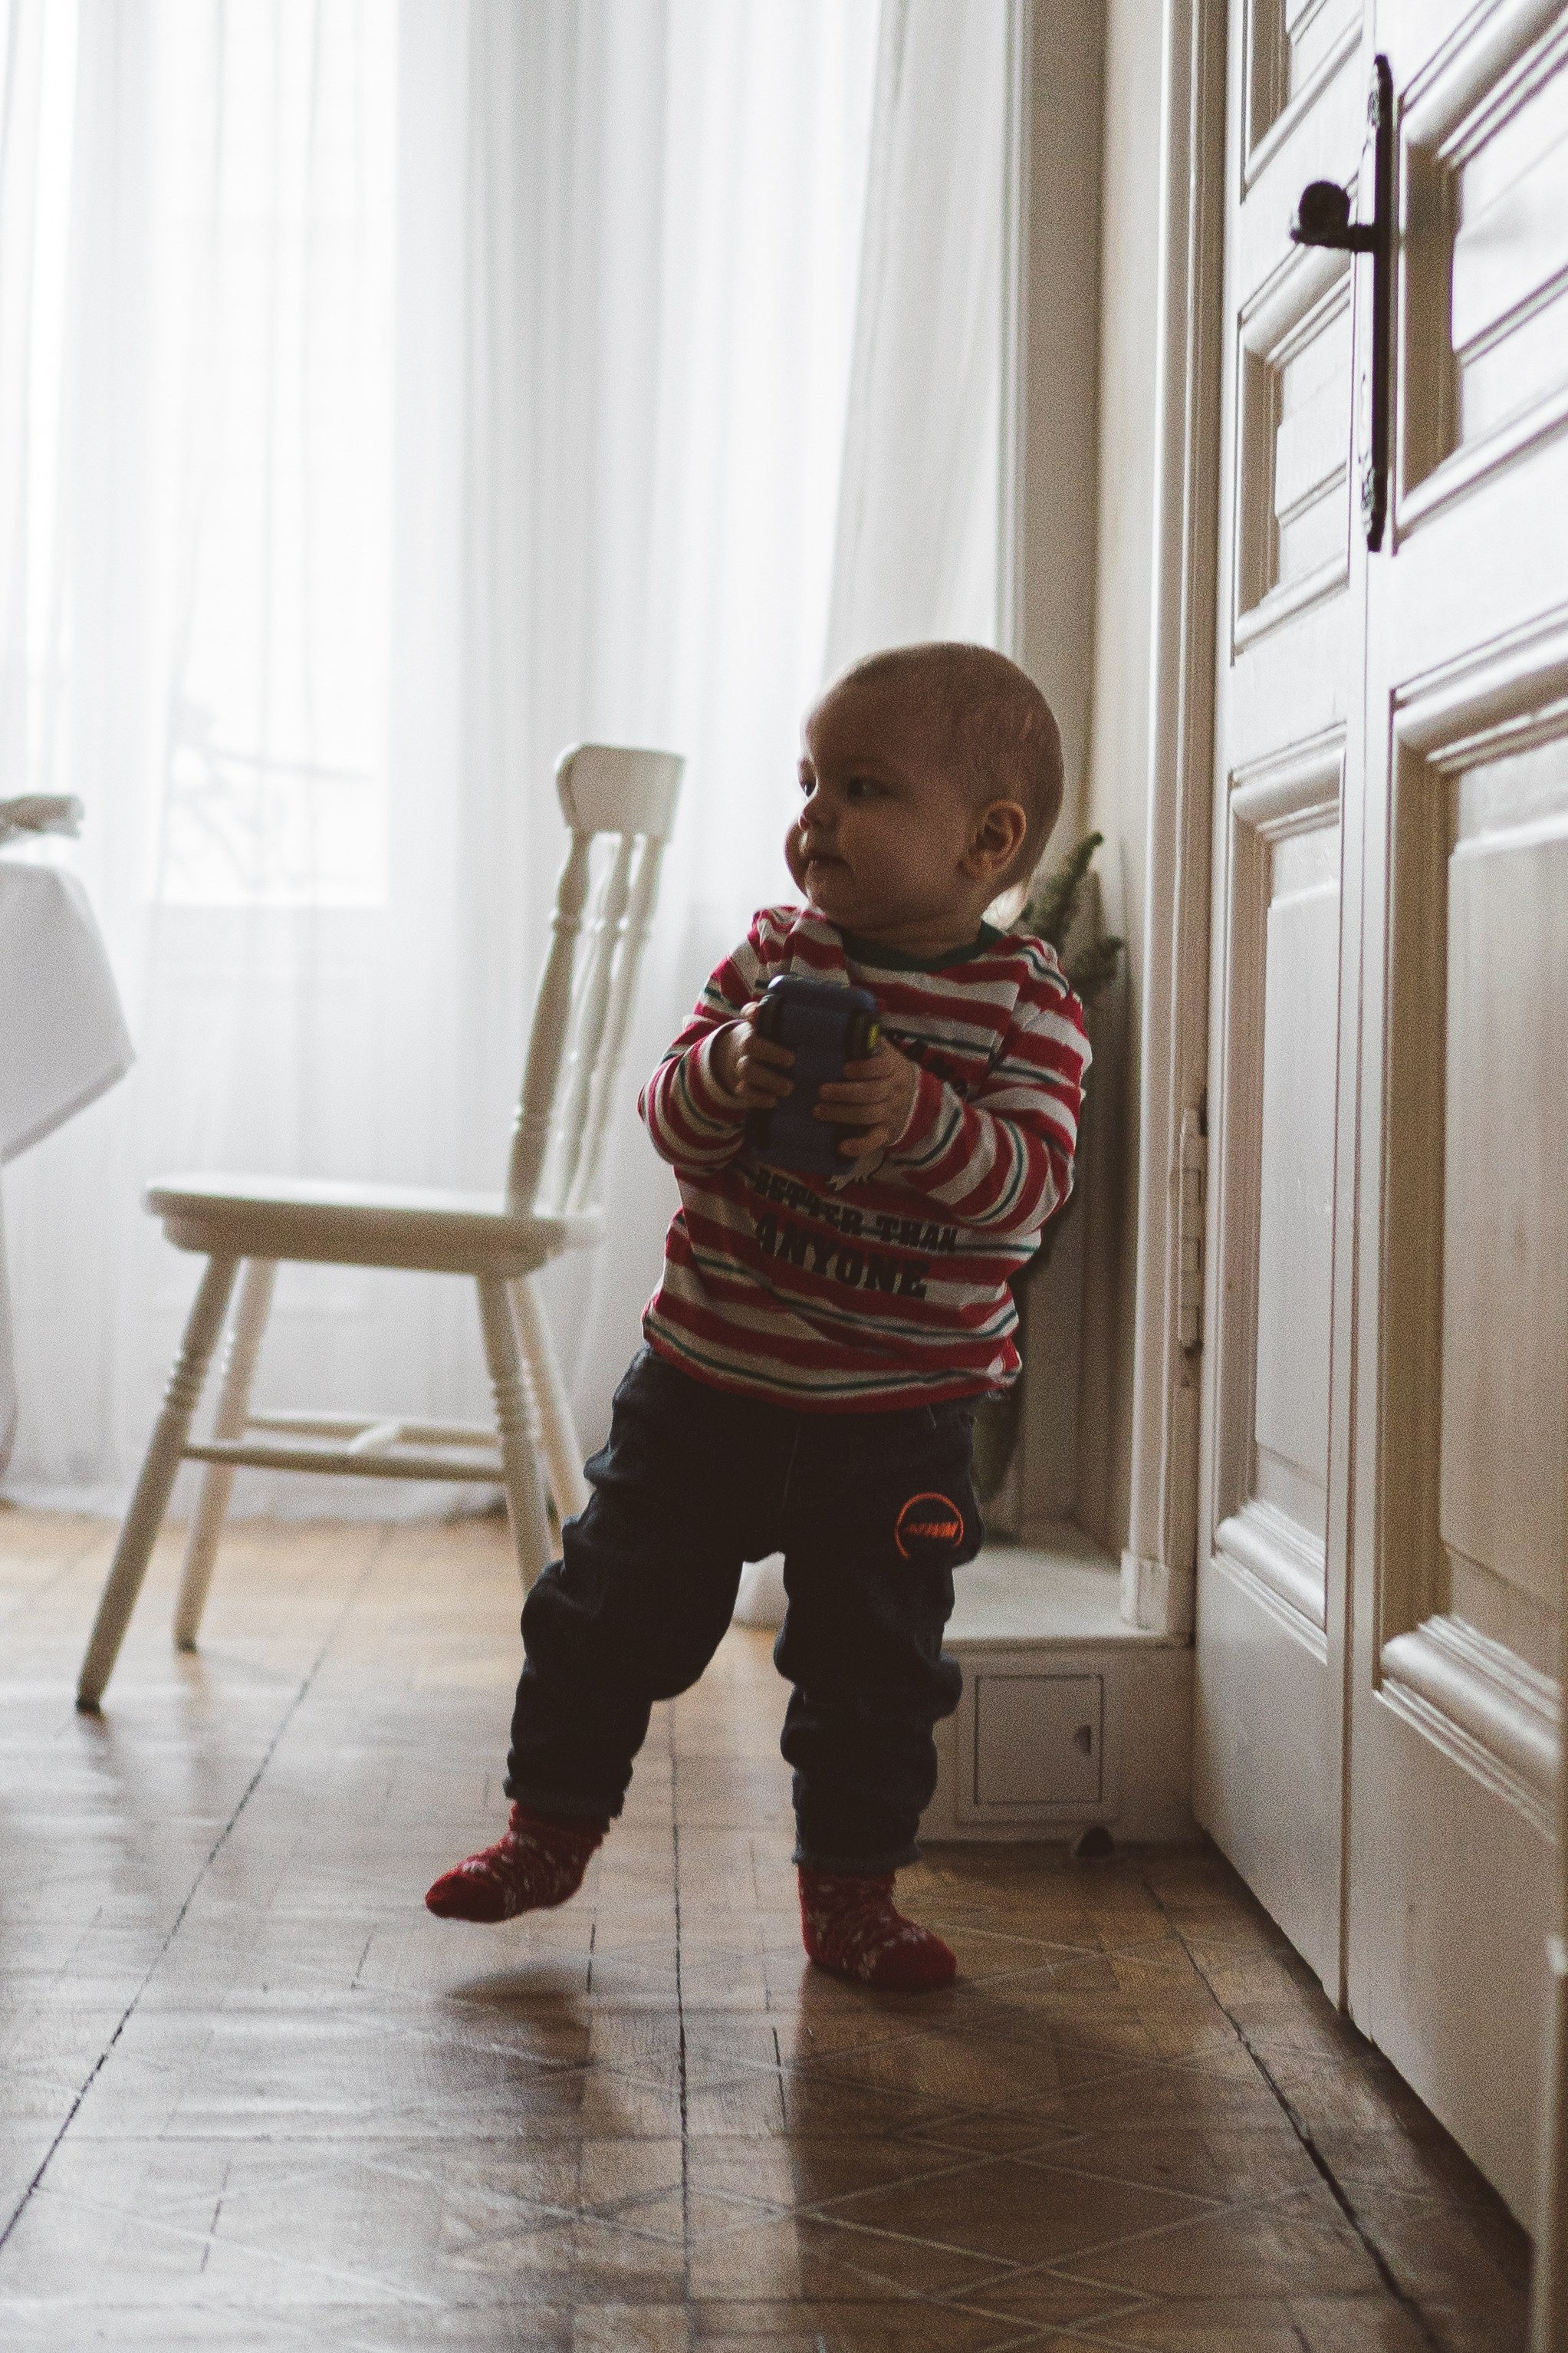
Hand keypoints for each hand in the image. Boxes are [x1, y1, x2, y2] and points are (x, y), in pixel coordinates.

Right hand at [710, 1007, 793, 1107]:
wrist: (746, 1060)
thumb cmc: (770, 1042)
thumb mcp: (775, 1030)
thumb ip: (779, 1020)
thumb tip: (774, 1011)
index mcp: (755, 1027)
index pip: (749, 1013)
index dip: (752, 1012)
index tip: (759, 1016)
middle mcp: (745, 1044)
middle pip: (749, 1044)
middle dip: (771, 1052)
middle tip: (792, 1060)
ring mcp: (742, 1065)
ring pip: (746, 1069)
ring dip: (768, 1079)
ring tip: (789, 1088)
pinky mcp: (741, 1085)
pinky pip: (743, 1092)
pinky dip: (758, 1098)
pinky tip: (774, 1101)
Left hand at [815, 1041, 921, 1161]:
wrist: (918, 1100)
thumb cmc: (890, 1072)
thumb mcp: (887, 1054)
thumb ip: (871, 1042)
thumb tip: (852, 1024)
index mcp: (893, 1068)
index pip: (882, 1067)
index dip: (864, 1068)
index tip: (844, 1069)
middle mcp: (894, 1090)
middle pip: (872, 1093)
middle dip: (844, 1093)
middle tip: (821, 1091)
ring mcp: (890, 1113)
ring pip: (868, 1115)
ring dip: (842, 1114)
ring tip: (819, 1111)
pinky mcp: (886, 1132)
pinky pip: (874, 1141)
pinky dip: (859, 1146)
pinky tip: (841, 1147)